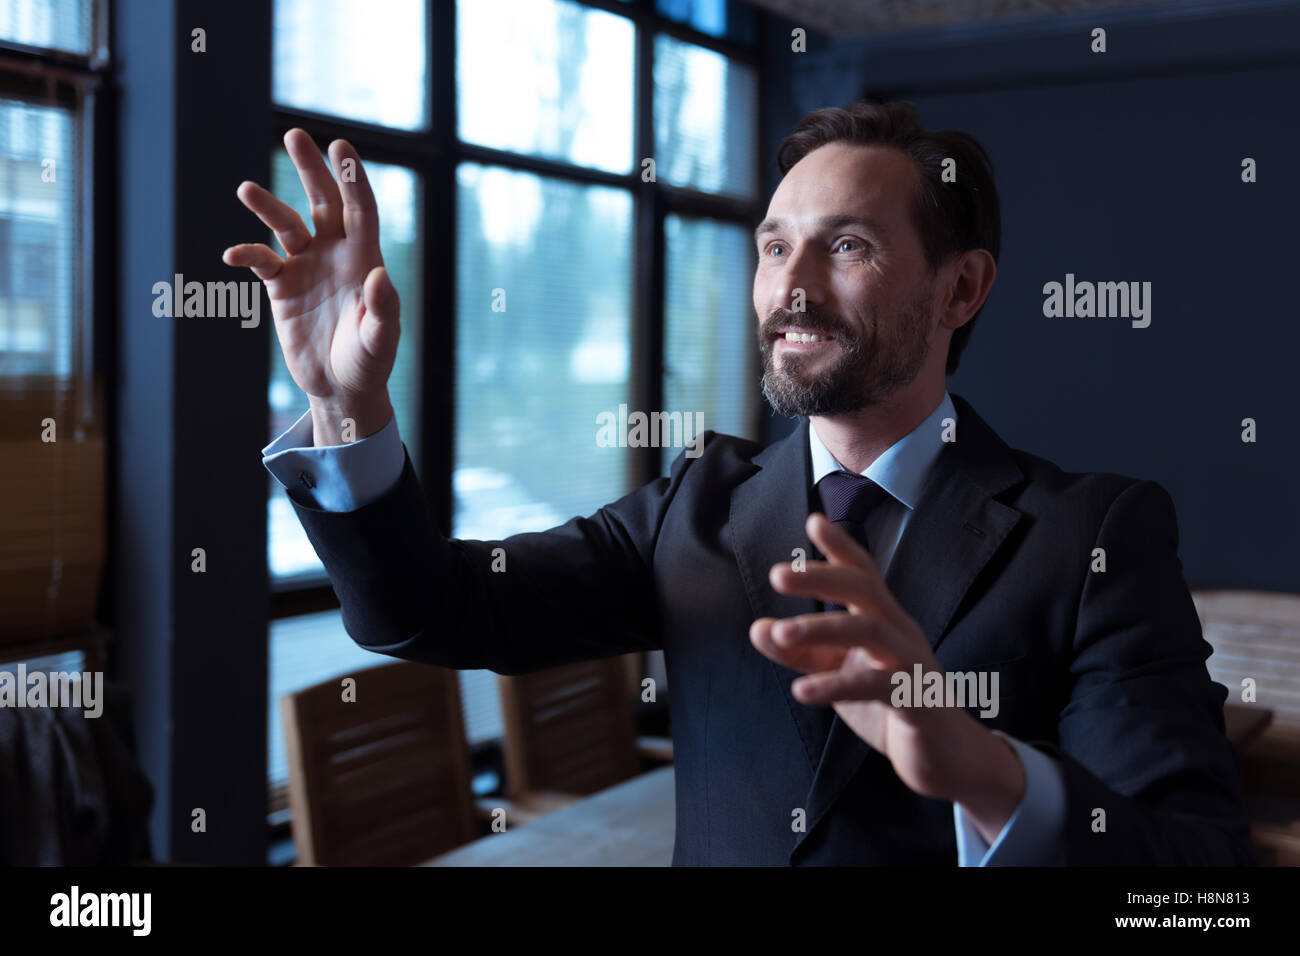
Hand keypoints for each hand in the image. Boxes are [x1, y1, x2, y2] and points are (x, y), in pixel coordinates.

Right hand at [223, 129, 397, 445]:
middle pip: (323, 202)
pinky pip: (261, 260)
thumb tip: (379, 276)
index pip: (360, 211)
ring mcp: (306, 266)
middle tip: (295, 134)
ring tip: (246, 189)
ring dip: (267, 206)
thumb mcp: (380, 341)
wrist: (340, 387)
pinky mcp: (281, 285)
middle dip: (311, 169)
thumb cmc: (369, 363)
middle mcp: (334, 254)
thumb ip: (382, 310)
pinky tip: (234, 254)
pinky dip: (247, 253)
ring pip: (285, 224)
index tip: (341, 148)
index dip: (352, 180)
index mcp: (364, 259)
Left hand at [749, 513, 1024, 837]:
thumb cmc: (891, 704)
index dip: (841, 547)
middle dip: (822, 577)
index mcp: (883, 621)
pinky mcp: (917, 701)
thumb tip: (757, 627)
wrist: (946, 756)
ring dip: (822, 627)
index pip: (863, 574)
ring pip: (871, 632)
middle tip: (777, 574)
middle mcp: (900, 633)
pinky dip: (837, 685)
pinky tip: (802, 690)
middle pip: (866, 590)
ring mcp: (911, 664)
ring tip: (780, 633)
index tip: (814, 521)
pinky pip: (877, 687)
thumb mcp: (838, 673)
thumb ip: (799, 653)